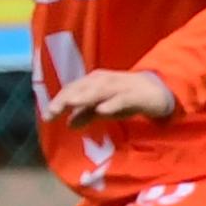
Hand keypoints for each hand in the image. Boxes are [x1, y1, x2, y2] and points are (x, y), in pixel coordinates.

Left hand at [43, 67, 175, 125]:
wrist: (159, 91)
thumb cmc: (126, 98)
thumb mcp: (103, 108)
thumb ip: (86, 114)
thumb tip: (68, 124)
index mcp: (94, 82)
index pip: (72, 89)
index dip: (59, 101)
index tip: (46, 116)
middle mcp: (104, 80)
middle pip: (82, 88)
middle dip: (65, 98)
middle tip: (51, 112)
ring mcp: (120, 86)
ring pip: (100, 90)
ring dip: (85, 96)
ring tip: (71, 103)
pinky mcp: (136, 94)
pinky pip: (122, 98)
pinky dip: (112, 103)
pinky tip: (102, 110)